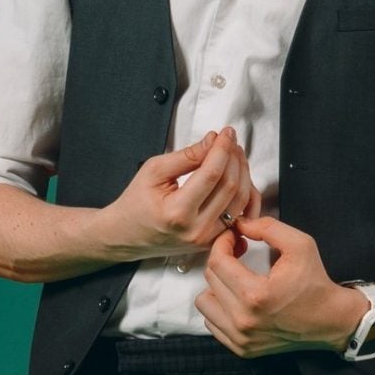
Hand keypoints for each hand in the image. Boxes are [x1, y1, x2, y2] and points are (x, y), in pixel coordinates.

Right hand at [98, 126, 262, 262]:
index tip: (225, 133)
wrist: (127, 235)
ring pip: (241, 200)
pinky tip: (240, 178)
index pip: (212, 174)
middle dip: (234, 157)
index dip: (222, 149)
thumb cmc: (136, 204)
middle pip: (230, 186)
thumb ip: (186, 156)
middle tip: (229, 140)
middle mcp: (196, 229)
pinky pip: (241, 216)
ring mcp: (208, 239)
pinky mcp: (214, 241)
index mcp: (177, 212)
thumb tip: (213, 142)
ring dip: (243, 172)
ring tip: (233, 154)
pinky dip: (247, 195)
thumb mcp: (153, 171)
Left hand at [196, 213, 366, 357]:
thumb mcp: (300, 244)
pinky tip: (238, 299)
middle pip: (210, 280)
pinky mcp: (242, 348)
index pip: (217, 262)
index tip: (234, 238)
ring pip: (205, 303)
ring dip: (216, 286)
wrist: (330, 320)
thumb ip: (267, 227)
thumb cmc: (315, 282)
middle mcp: (244, 320)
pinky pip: (212, 323)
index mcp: (256, 295)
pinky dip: (221, 308)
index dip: (222, 243)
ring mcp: (241, 338)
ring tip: (236, 279)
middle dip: (222, 260)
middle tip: (238, 253)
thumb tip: (239, 225)